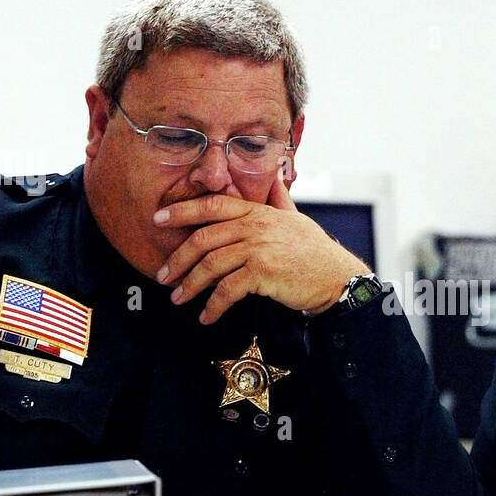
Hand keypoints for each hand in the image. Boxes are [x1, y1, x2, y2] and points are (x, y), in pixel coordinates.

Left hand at [153, 177, 368, 323]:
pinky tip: (206, 316)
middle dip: (178, 259)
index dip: (182, 210)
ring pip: (211, 265)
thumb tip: (275, 179)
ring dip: (190, 286)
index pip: (213, 205)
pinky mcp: (263, 273)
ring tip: (179, 299)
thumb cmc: (315, 251)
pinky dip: (213, 306)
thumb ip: (279, 200)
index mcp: (258, 212)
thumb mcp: (296, 218)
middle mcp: (255, 226)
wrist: (336, 276)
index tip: (159, 219)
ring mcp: (258, 249)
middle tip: (164, 275)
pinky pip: (228, 290)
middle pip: (204, 238)